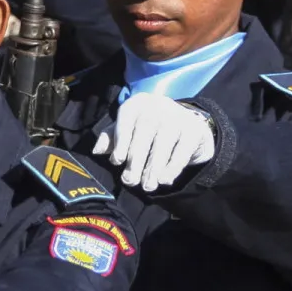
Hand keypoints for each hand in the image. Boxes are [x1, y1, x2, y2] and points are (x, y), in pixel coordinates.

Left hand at [91, 94, 214, 192]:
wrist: (187, 125)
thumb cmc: (149, 130)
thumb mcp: (128, 130)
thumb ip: (112, 138)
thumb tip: (97, 150)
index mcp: (137, 103)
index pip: (127, 119)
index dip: (121, 140)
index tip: (117, 161)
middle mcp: (158, 105)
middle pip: (145, 132)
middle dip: (136, 159)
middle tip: (130, 181)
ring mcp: (178, 115)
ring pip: (163, 143)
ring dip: (153, 167)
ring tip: (147, 186)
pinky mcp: (194, 128)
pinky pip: (182, 150)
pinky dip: (173, 167)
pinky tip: (165, 180)